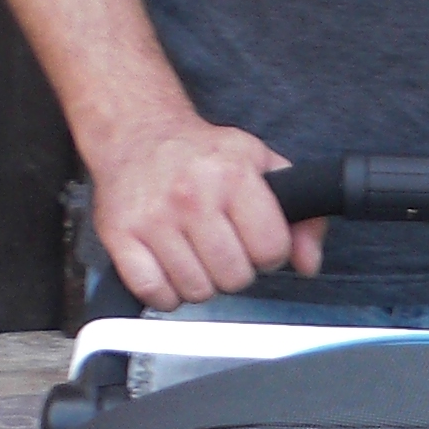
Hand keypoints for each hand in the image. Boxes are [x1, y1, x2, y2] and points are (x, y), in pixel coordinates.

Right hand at [91, 119, 326, 308]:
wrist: (136, 134)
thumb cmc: (201, 155)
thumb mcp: (261, 166)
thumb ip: (300, 215)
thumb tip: (308, 263)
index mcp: (233, 175)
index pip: (271, 249)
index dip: (268, 253)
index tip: (255, 240)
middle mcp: (192, 195)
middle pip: (234, 277)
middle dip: (235, 270)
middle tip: (222, 247)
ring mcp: (153, 218)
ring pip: (196, 291)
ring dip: (200, 281)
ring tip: (194, 252)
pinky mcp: (120, 236)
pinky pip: (155, 294)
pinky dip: (165, 291)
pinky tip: (169, 265)